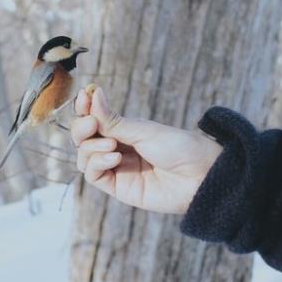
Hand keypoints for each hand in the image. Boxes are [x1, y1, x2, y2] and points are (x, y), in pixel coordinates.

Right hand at [71, 87, 221, 213]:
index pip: (94, 119)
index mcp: (125, 130)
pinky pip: (93, 176)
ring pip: (84, 157)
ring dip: (91, 147)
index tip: (84, 97)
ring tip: (112, 146)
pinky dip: (96, 163)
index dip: (84, 109)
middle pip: (84, 139)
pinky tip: (113, 158)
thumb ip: (113, 120)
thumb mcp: (143, 130)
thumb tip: (93, 93)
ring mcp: (117, 169)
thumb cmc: (178, 147)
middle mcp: (117, 148)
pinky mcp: (118, 188)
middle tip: (92, 123)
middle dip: (82, 128)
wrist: (200, 176)